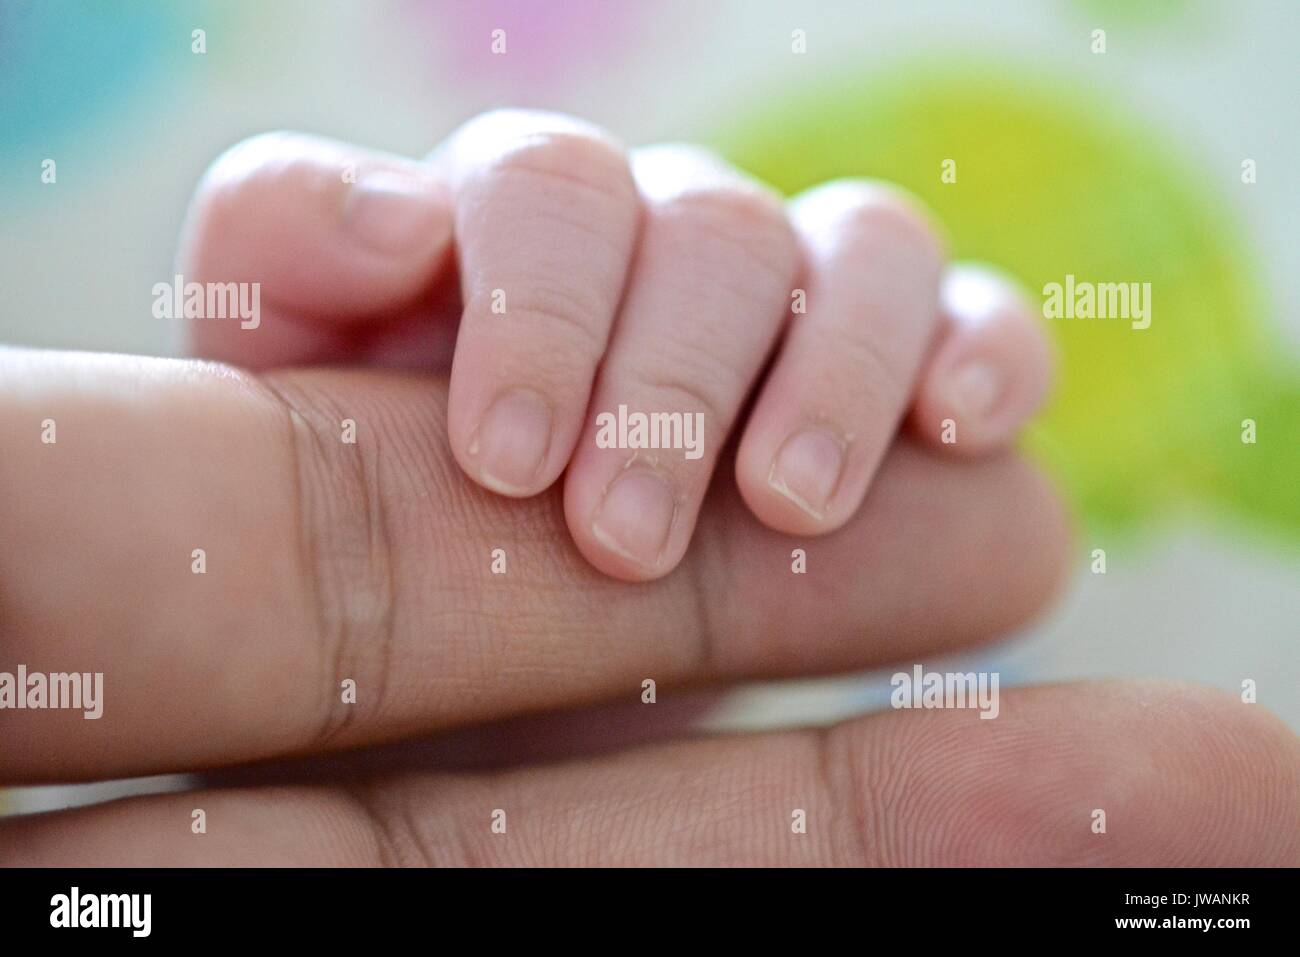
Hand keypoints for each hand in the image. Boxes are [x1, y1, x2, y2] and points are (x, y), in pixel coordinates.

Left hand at [181, 111, 1051, 580]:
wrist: (485, 653)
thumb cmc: (379, 533)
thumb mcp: (287, 405)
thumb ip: (286, 267)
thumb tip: (401, 210)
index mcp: (519, 231)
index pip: (550, 184)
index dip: (538, 305)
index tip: (507, 466)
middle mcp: (667, 242)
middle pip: (712, 223)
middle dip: (673, 381)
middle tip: (623, 540)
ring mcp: (794, 301)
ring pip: (863, 245)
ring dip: (838, 367)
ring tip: (793, 505)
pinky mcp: (901, 377)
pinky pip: (975, 314)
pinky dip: (985, 350)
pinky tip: (965, 426)